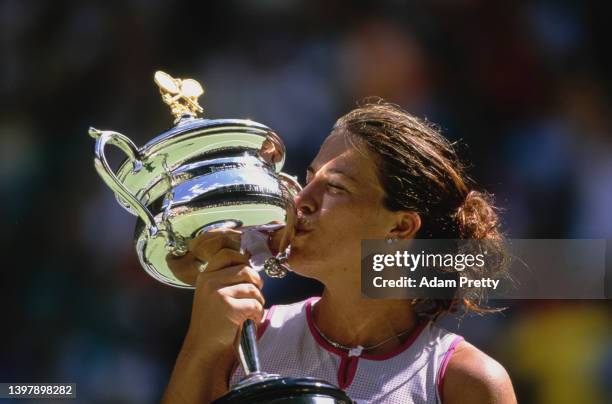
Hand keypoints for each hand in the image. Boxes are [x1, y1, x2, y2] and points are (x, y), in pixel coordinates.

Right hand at [167, 228, 265, 357]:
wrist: (203, 348)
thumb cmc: (213, 322)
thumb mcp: (212, 294)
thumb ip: (226, 279)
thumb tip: (250, 264)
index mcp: (205, 276)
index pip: (227, 254)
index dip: (243, 261)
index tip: (249, 276)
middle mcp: (210, 281)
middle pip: (246, 270)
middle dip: (257, 283)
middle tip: (255, 297)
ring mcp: (218, 293)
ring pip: (253, 288)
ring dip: (259, 301)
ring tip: (252, 312)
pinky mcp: (228, 307)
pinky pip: (255, 304)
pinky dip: (258, 313)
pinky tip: (251, 321)